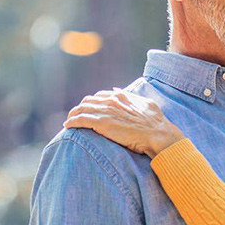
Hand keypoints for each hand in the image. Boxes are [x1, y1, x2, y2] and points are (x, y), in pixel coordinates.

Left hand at [65, 89, 184, 157]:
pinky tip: (67, 126)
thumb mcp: (145, 104)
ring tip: (69, 121)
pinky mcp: (101, 123)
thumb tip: (117, 90)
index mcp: (121, 96)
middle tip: (76, 115)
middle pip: (88, 101)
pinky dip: (72, 122)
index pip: (100, 95)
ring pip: (81, 109)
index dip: (92, 102)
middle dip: (81, 107)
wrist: (157, 134)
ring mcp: (105, 111)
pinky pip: (80, 120)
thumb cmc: (155, 123)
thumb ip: (131, 97)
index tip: (89, 108)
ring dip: (73, 114)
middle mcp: (111, 100)